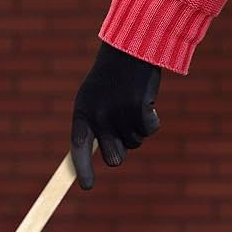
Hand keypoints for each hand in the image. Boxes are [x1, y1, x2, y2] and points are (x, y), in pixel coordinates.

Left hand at [71, 42, 161, 189]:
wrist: (132, 45)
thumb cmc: (112, 76)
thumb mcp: (95, 98)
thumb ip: (96, 126)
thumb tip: (111, 157)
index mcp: (82, 114)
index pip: (78, 149)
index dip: (82, 169)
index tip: (87, 186)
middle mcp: (98, 117)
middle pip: (114, 157)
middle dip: (122, 150)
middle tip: (124, 131)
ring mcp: (119, 114)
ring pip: (135, 143)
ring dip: (138, 128)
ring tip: (133, 103)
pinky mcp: (140, 109)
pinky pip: (150, 130)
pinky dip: (153, 119)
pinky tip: (147, 102)